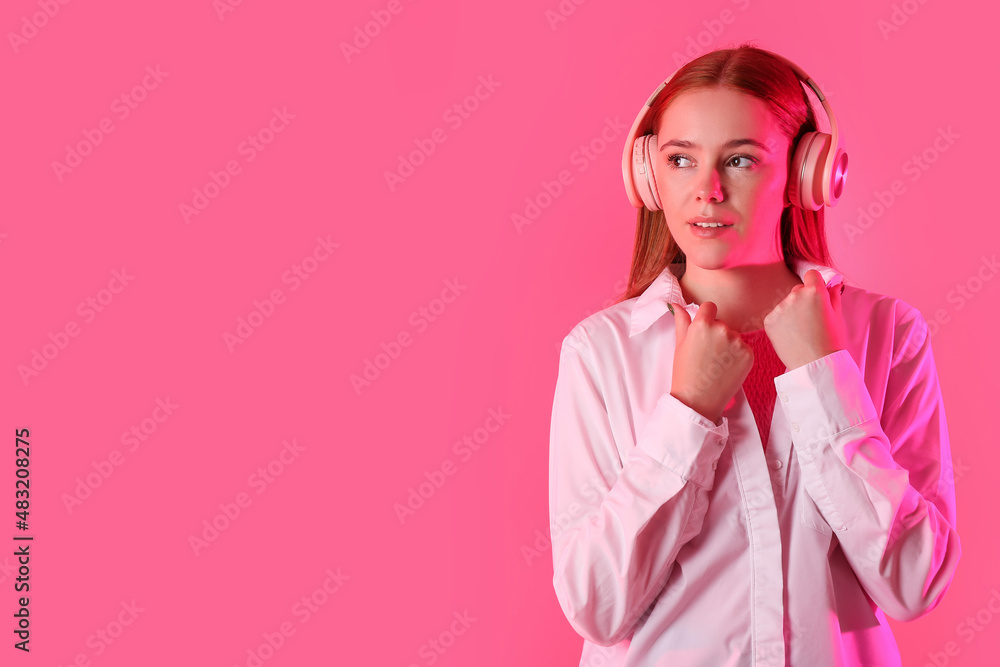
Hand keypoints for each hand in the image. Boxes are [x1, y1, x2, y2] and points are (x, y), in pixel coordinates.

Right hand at [669, 301, 753, 424]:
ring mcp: (737, 342)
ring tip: (716, 363)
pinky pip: (744, 348)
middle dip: (716, 333)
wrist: (698, 400)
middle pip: (721, 323)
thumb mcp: (679, 344)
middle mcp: (721, 329)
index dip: (706, 317)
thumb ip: (681, 321)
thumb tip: (676, 305)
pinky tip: (726, 368)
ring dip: (728, 345)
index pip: (709, 307)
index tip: (703, 331)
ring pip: (733, 336)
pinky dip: (737, 356)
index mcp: (702, 324)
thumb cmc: (685, 373)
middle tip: (707, 353)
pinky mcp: (749, 354)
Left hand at [762, 270, 846, 370]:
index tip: (817, 292)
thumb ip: (833, 296)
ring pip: (786, 304)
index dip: (815, 283)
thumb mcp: (837, 316)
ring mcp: (780, 308)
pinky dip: (781, 323)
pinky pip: (776, 316)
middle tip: (811, 320)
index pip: (811, 275)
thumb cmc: (831, 341)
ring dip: (791, 312)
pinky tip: (791, 335)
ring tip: (801, 331)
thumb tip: (832, 284)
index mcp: (815, 292)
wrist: (815, 364)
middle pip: (797, 290)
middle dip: (803, 300)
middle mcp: (795, 296)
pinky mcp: (769, 320)